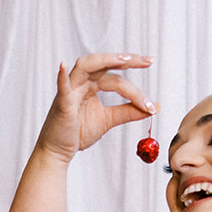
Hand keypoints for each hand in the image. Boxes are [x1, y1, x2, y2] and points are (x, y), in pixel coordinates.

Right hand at [37, 53, 156, 160]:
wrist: (57, 150)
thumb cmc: (78, 132)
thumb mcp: (109, 120)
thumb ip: (129, 112)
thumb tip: (154, 108)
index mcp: (92, 85)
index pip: (116, 78)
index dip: (135, 87)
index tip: (152, 100)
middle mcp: (81, 82)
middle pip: (105, 65)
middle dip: (126, 61)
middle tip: (147, 61)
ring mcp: (70, 90)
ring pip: (86, 66)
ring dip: (105, 60)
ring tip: (125, 60)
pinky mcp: (61, 103)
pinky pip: (61, 87)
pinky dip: (62, 76)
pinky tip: (63, 65)